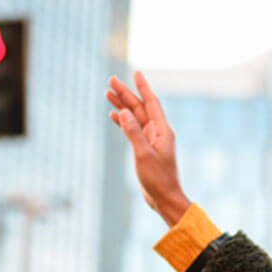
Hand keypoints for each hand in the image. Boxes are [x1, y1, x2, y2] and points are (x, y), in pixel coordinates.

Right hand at [106, 72, 190, 224]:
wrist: (164, 198)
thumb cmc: (158, 178)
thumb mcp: (143, 154)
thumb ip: (133, 132)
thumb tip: (124, 112)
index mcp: (162, 130)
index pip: (151, 103)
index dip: (143, 87)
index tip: (136, 73)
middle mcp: (158, 131)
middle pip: (140, 107)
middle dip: (126, 93)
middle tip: (111, 80)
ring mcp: (151, 139)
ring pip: (134, 117)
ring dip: (122, 105)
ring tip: (107, 93)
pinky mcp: (144, 148)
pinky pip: (132, 129)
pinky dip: (123, 122)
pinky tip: (113, 115)